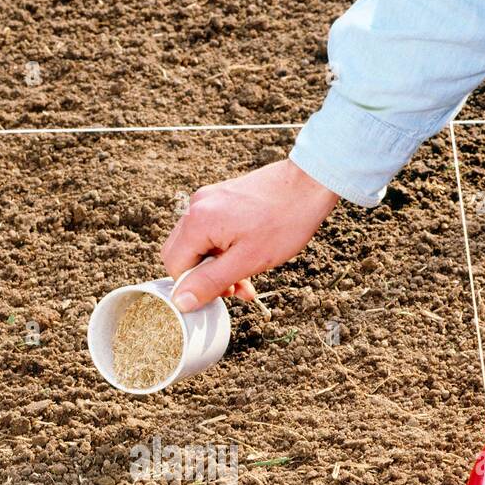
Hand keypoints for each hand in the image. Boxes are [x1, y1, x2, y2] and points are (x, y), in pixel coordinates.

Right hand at [161, 158, 338, 311]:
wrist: (309, 183)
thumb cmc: (284, 221)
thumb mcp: (247, 261)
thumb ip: (210, 282)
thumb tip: (180, 302)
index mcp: (197, 222)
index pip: (174, 266)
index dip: (193, 287)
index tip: (221, 295)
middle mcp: (196, 206)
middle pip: (182, 254)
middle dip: (205, 278)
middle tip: (234, 288)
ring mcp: (209, 199)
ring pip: (199, 244)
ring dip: (218, 266)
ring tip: (246, 279)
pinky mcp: (222, 198)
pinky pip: (212, 231)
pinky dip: (225, 249)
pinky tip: (248, 258)